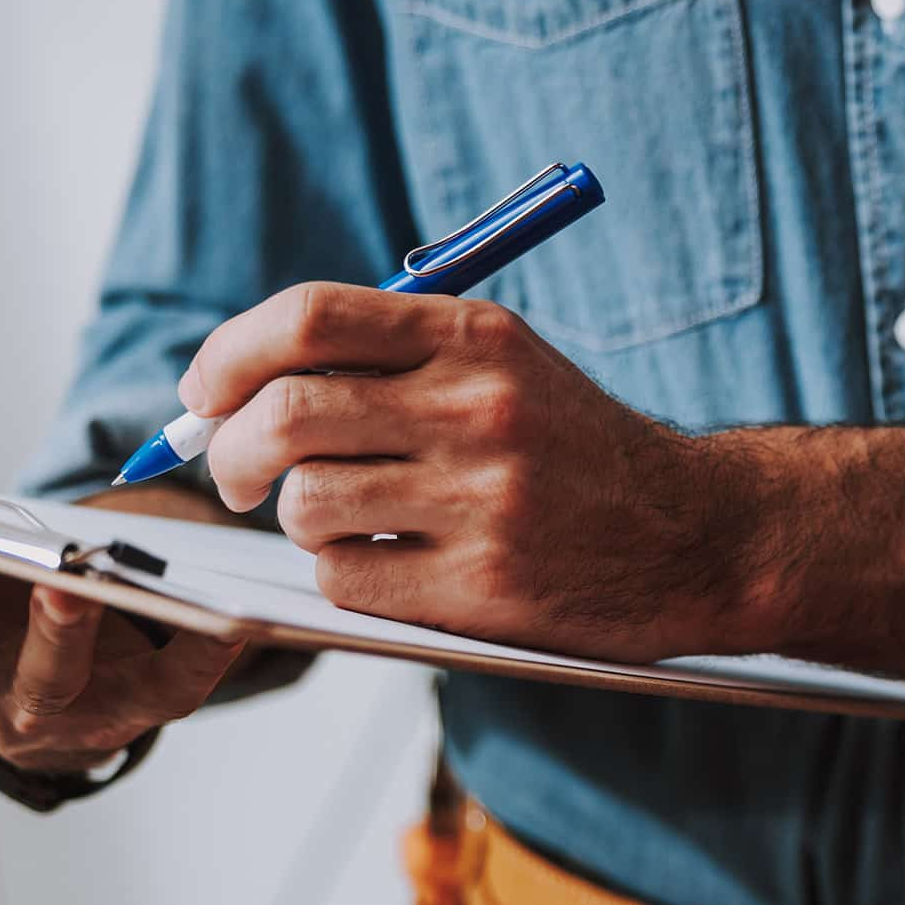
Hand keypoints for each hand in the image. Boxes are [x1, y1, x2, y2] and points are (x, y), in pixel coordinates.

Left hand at [187, 284, 756, 660]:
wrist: (700, 536)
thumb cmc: (579, 453)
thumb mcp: (505, 367)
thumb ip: (389, 360)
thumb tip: (234, 390)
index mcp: (475, 337)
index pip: (307, 318)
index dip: (228, 356)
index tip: (205, 394)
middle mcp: (478, 410)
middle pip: (284, 415)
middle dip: (229, 452)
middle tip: (236, 474)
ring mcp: (482, 501)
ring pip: (305, 505)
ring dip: (296, 520)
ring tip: (339, 523)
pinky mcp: (483, 586)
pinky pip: (345, 579)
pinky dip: (344, 575)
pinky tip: (393, 565)